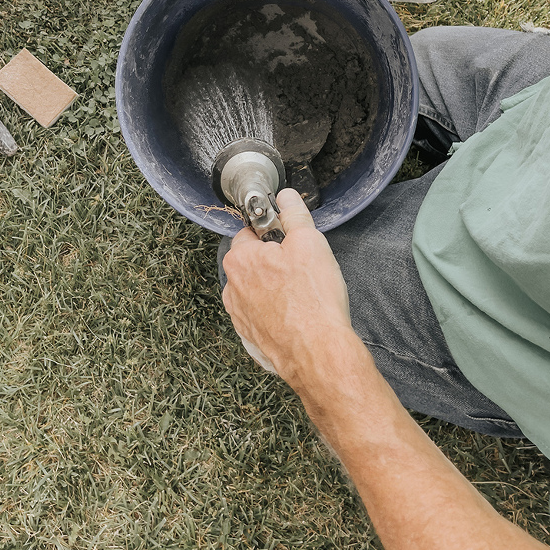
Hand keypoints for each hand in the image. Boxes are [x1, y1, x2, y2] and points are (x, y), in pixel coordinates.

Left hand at [221, 189, 353, 388]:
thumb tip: (286, 197)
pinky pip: (263, 314)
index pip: (250, 232)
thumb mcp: (309, 242)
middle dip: (275, 261)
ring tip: (303, 294)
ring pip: (257, 289)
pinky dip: (277, 312)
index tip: (291, 240)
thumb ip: (294, 214)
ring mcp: (240, 316)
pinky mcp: (251, 337)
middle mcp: (232, 288)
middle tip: (303, 268)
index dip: (274, 233)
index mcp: (239, 260)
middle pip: (253, 262)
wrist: (317, 352)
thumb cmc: (312, 299)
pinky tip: (298, 314)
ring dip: (275, 288)